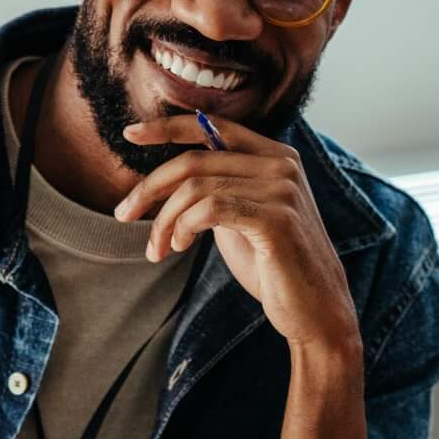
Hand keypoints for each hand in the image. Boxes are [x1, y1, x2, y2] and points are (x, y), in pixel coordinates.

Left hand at [115, 115, 356, 354]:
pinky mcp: (277, 218)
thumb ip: (217, 191)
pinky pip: (211, 209)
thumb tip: (167, 179)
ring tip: (157, 248)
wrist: (315, 311)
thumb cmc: (273, 268)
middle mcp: (282, 163)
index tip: (130, 134)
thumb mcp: (240, 218)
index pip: (213, 127)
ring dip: (164, 220)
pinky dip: (183, 227)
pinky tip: (178, 246)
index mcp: (275, 156)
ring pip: (196, 188)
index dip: (167, 127)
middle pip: (195, 161)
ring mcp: (283, 188)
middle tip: (123, 214)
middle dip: (150, 189)